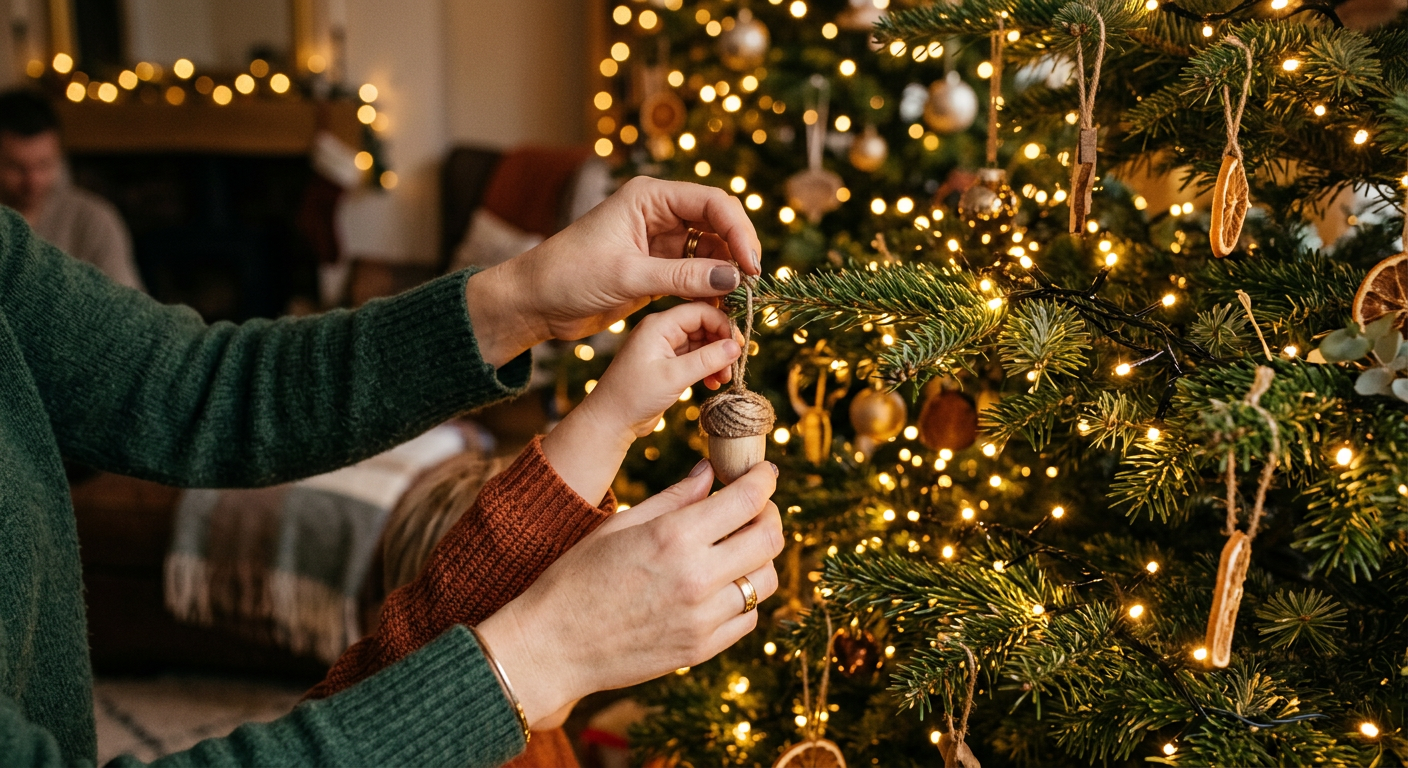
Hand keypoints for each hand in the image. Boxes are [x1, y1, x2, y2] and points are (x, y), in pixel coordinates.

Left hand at [465, 177, 762, 367]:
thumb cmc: (569, 276)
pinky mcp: (658, 268)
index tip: (751, 267)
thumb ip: (683, 276)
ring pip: (712, 250)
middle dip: (738, 251)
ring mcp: (660, 241)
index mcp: (649, 197)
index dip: (738, 232)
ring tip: (739, 301)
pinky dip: (712, 287)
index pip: (712, 203)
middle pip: (718, 223)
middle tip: (752, 286)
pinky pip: (697, 272)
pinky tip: (721, 305)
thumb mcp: (628, 276)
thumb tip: (734, 278)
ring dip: (727, 272)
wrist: (535, 302)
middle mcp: (659, 213)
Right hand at [476, 460, 781, 726]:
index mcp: (673, 537)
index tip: (765, 472)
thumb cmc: (575, 578)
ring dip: (760, 559)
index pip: (748, 500)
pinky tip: (722, 587)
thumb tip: (711, 472)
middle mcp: (696, 577)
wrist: (552, 647)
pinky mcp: (701, 650)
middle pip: (770, 539)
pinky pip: (748, 619)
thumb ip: (674, 498)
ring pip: (766, 581)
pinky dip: (745, 598)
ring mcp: (702, 618)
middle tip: (755, 508)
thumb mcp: (620, 525)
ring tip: (737, 549)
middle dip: (770, 515)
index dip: (765, 480)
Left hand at [541, 301, 741, 503]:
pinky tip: (713, 384)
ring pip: (703, 344)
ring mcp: (665, 348)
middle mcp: (662, 331)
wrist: (611, 422)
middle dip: (722, 344)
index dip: (723, 325)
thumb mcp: (673, 376)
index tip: (738, 347)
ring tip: (724, 379)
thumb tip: (736, 346)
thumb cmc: (634, 395)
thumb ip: (707, 359)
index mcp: (659, 324)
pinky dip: (708, 369)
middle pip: (704, 325)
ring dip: (717, 359)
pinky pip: (696, 359)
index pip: (701, 310)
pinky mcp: (667, 365)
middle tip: (734, 366)